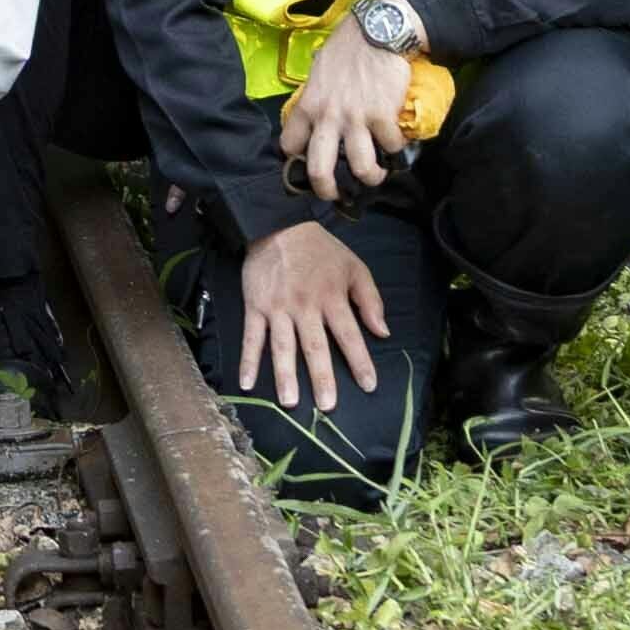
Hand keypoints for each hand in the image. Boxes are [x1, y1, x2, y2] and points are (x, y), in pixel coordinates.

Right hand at [234, 220, 389, 410]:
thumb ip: (370, 300)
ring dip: (285, 375)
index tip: (368, 385)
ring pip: (282, 346)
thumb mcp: (354, 267)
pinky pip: (251, 337)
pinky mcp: (255, 306)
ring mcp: (277, 307)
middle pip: (315, 346)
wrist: (279, 224)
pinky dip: (248, 360)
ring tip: (289, 402)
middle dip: (322, 377)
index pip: (349, 334)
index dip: (360, 360)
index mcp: (331, 297)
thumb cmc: (321, 250)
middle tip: (327, 406)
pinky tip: (246, 383)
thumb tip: (383, 332)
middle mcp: (305, 306)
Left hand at [276, 27, 413, 201]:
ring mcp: (356, 118)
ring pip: (361, 168)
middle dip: (327, 190)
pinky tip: (397, 145)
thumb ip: (316, 98)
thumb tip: (318, 115)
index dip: (296, 159)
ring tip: (376, 176)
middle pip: (320, 170)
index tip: (306, 161)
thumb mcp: (319, 72)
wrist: (376, 31)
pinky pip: (391, 148)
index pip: (289, 144)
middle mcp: (328, 117)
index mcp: (308, 105)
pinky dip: (397, 151)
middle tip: (337, 194)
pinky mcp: (383, 116)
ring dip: (371, 178)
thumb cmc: (346, 48)